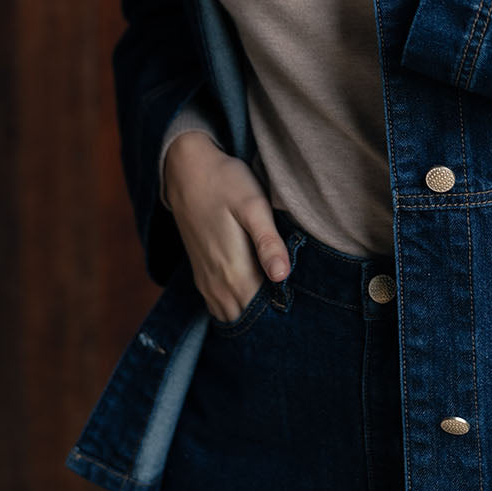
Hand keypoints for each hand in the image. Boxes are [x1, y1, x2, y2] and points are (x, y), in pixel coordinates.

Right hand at [164, 132, 290, 321]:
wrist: (186, 171)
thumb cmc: (225, 183)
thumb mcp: (253, 205)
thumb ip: (267, 242)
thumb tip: (282, 276)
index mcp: (235, 272)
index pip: (264, 312)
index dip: (284, 313)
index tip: (305, 308)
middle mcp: (218, 285)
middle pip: (249, 319)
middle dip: (271, 318)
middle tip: (297, 307)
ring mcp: (206, 283)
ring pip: (232, 316)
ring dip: (253, 314)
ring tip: (277, 302)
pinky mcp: (201, 275)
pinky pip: (220, 307)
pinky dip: (237, 308)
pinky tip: (255, 294)